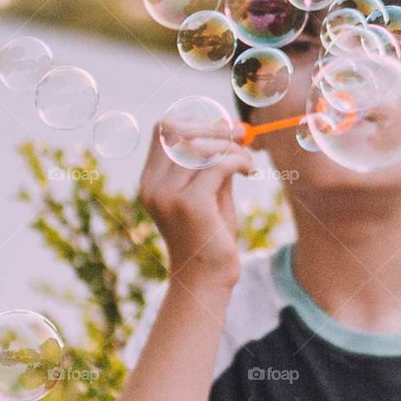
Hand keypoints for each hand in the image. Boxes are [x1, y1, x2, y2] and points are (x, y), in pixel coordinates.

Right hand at [139, 121, 254, 287]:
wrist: (205, 280)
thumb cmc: (209, 236)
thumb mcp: (207, 193)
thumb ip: (210, 164)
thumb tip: (227, 129)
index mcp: (150, 182)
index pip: (163, 130)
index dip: (194, 120)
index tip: (222, 129)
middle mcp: (153, 187)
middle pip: (177, 130)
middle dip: (214, 128)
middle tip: (241, 137)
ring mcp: (168, 196)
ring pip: (201, 146)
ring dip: (231, 147)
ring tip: (247, 162)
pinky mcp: (190, 205)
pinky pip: (218, 165)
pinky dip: (239, 161)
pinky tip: (249, 172)